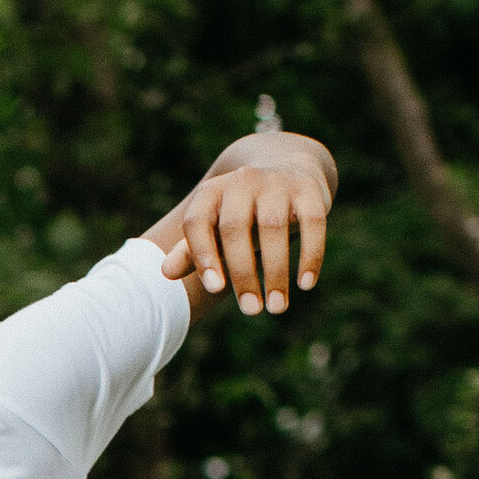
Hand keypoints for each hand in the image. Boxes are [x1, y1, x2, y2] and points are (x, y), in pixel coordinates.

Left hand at [157, 133, 334, 316]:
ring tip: (277, 308)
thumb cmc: (242, 212)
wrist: (285, 166)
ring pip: (273, 228)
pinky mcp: (308, 188)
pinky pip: (312, 222)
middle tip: (251, 311)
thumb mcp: (216, 228)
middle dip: (242, 274)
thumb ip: (192, 251)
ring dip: (275, 273)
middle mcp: (241, 181)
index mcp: (212, 193)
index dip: (203, 255)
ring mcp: (276, 182)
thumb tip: (166, 272)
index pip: (197, 222)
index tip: (215, 289)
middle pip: (235, 229)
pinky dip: (310, 255)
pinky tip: (306, 284)